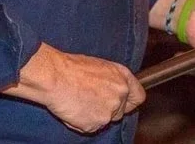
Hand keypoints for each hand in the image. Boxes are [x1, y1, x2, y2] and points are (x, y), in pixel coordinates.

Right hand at [2, 42, 144, 133]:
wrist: (55, 77)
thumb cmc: (72, 68)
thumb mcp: (101, 67)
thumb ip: (112, 80)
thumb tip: (112, 88)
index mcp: (122, 77)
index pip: (138, 97)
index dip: (130, 102)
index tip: (124, 104)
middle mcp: (120, 94)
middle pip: (120, 111)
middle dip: (107, 109)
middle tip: (89, 100)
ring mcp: (109, 110)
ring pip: (105, 120)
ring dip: (94, 116)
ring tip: (79, 102)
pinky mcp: (96, 123)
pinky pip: (91, 127)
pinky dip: (82, 122)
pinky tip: (74, 109)